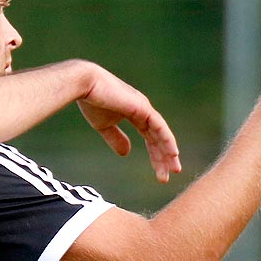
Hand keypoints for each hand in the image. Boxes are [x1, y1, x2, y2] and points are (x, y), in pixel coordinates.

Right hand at [78, 66, 182, 182]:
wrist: (85, 86)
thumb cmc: (92, 103)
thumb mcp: (105, 126)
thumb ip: (116, 139)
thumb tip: (126, 153)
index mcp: (136, 114)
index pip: (150, 138)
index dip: (156, 156)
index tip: (160, 173)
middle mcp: (144, 111)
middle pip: (158, 138)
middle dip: (164, 158)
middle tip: (169, 175)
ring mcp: (145, 108)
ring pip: (161, 134)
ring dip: (168, 153)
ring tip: (175, 169)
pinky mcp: (142, 108)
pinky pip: (159, 127)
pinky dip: (167, 140)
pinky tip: (173, 153)